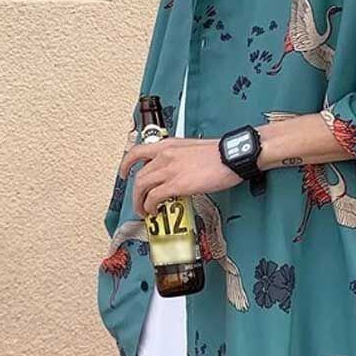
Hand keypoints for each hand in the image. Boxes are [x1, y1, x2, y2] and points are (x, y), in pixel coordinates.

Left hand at [123, 137, 242, 215]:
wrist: (231, 156)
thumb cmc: (219, 153)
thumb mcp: (193, 149)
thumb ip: (180, 158)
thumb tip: (177, 171)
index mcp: (169, 144)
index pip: (138, 151)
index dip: (126, 163)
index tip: (124, 172)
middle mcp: (165, 155)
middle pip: (139, 175)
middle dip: (135, 192)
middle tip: (138, 202)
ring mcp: (169, 169)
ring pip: (141, 187)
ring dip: (139, 202)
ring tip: (144, 211)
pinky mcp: (176, 183)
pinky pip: (154, 197)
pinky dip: (150, 206)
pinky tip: (154, 211)